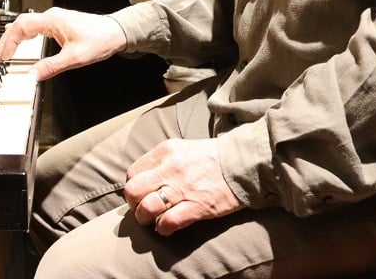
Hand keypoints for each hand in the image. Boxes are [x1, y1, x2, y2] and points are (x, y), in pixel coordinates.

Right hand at [0, 7, 127, 80]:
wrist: (117, 32)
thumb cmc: (100, 40)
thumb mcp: (75, 58)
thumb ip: (51, 67)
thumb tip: (30, 77)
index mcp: (52, 20)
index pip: (20, 27)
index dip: (7, 43)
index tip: (0, 58)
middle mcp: (51, 17)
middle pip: (19, 26)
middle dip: (5, 42)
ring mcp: (54, 19)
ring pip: (26, 25)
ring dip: (13, 39)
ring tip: (2, 53)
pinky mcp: (58, 24)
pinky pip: (34, 27)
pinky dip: (23, 36)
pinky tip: (18, 41)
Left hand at [123, 138, 243, 235]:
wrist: (243, 163)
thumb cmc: (212, 158)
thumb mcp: (182, 148)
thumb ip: (162, 162)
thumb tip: (143, 181)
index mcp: (165, 151)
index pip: (132, 173)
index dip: (134, 187)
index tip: (143, 194)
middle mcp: (171, 168)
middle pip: (133, 191)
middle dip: (134, 204)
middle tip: (144, 209)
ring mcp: (183, 188)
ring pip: (147, 208)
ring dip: (146, 218)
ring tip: (154, 219)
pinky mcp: (197, 206)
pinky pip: (168, 222)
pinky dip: (164, 228)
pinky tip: (168, 227)